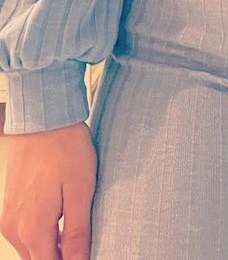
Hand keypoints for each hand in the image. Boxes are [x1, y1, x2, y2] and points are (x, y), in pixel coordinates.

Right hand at [0, 121, 96, 259]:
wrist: (42, 117)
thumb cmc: (65, 149)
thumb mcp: (81, 190)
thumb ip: (77, 233)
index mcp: (33, 229)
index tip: (84, 254)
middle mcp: (14, 228)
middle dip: (59, 256)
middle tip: (81, 242)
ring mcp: (8, 216)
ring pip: (29, 248)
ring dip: (50, 246)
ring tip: (73, 229)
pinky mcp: (9, 204)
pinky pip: (24, 231)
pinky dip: (41, 233)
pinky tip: (60, 216)